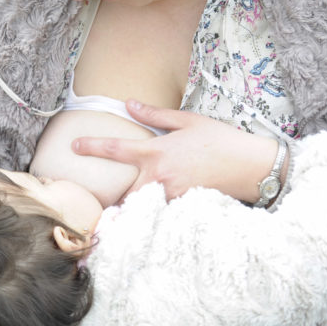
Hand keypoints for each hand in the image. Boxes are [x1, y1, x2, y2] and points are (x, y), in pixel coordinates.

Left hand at [72, 101, 278, 202]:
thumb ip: (155, 116)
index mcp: (156, 152)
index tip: (73, 146)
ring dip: (125, 209)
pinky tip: (140, 221)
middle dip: (104, 198)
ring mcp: (170, 196)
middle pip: (120, 191)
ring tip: (107, 218)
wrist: (253, 167)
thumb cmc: (221, 140)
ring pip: (138, 206)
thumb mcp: (188, 121)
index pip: (115, 149)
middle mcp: (159, 177)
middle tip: (86, 202)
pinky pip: (158, 213)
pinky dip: (148, 216)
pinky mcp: (182, 208)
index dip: (91, 147)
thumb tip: (129, 104)